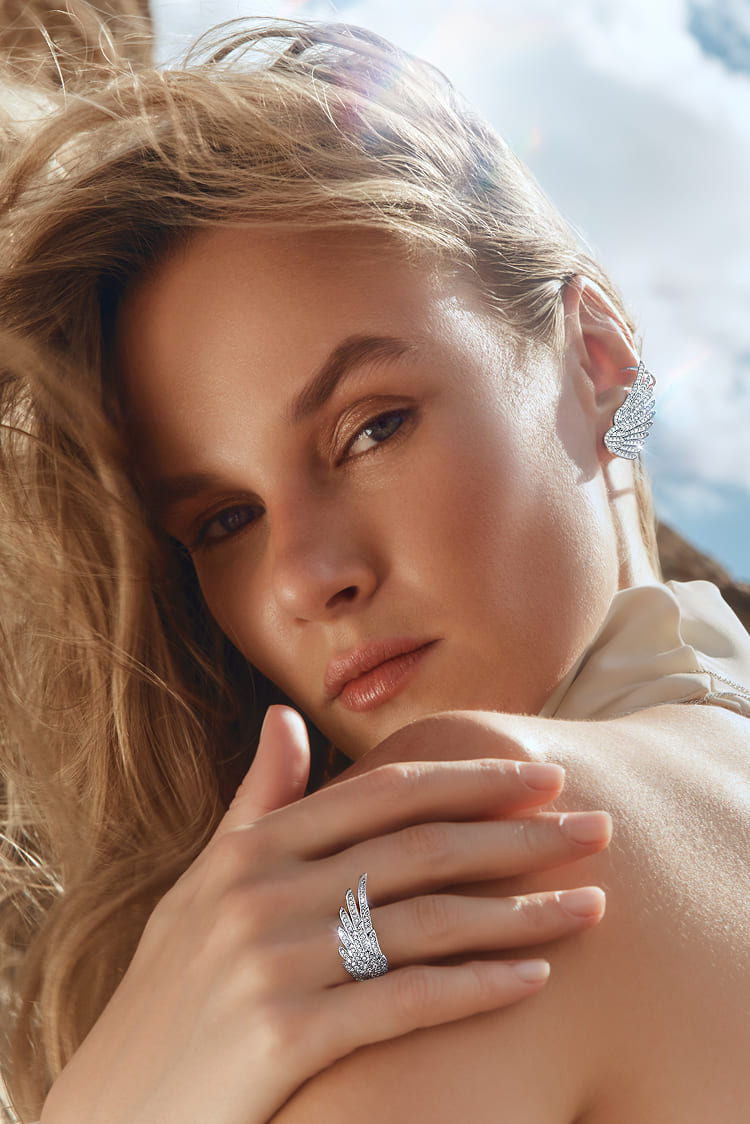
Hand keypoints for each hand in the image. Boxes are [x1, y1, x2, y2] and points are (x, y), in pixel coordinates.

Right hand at [41, 706, 609, 1123]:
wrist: (118, 1107)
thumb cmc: (174, 991)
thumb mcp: (203, 885)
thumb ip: (257, 803)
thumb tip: (283, 716)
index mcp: (251, 848)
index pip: (382, 794)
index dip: (470, 779)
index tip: (542, 774)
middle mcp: (261, 891)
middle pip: (419, 849)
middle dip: (519, 836)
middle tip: (597, 829)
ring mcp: (270, 962)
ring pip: (425, 922)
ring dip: (521, 912)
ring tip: (592, 905)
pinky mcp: (283, 1037)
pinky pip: (404, 1002)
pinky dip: (477, 988)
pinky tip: (537, 978)